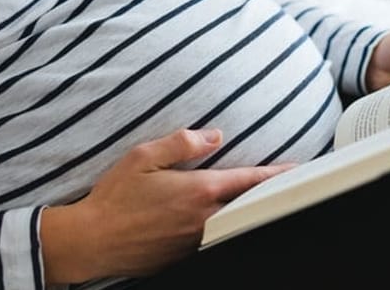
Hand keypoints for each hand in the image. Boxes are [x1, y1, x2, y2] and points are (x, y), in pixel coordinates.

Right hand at [40, 128, 293, 283]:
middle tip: (288, 183)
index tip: (298, 169)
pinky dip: (224, 225)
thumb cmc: (114, 197)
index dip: (277, 174)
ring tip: (259, 197)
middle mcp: (203, 218)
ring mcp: (196, 240)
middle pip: (248, 204)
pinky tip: (222, 217)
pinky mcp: (184, 254)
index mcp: (197, 190)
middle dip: (269, 193)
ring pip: (232, 221)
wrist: (92, 240)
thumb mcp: (143, 156)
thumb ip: (182, 143)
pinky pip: (213, 236)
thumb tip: (214, 135)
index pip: (249, 181)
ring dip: (246, 209)